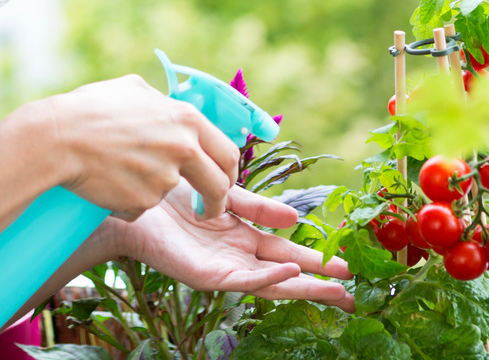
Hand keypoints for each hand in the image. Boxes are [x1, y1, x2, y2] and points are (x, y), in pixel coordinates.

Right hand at [50, 75, 238, 219]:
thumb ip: (161, 101)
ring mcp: (165, 177)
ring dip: (154, 191)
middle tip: (209, 209)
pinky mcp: (145, 200)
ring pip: (171, 193)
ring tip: (123, 175)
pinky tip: (108, 183)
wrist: (56, 139)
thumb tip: (171, 104)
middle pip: (219, 184)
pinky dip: (130, 201)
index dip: (230, 171)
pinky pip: (143, 206)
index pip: (229, 152)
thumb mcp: (133, 89)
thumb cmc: (89, 109)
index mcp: (187, 119)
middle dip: (218, 201)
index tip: (225, 182)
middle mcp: (184, 148)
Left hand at [119, 181, 354, 311]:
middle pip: (289, 276)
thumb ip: (260, 208)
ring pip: (272, 285)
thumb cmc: (176, 194)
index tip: (348, 263)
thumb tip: (295, 219)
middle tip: (354, 293)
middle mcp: (240, 257)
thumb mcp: (228, 195)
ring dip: (304, 288)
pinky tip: (292, 274)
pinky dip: (269, 278)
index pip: (290, 254)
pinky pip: (244, 280)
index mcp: (246, 239)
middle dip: (321, 283)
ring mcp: (225, 269)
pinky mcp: (208, 276)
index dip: (319, 259)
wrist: (135, 200)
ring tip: (336, 289)